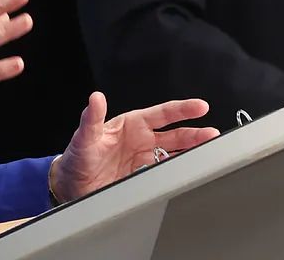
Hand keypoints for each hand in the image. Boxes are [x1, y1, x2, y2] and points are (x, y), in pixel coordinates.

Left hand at [49, 92, 219, 201]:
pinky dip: (179, 173)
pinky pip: (166, 173)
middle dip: (195, 134)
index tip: (200, 107)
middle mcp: (141, 140)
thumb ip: (92, 118)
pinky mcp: (143, 178)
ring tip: (209, 153)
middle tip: (213, 135)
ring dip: (191, 153)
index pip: (162, 114)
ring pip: (175, 153)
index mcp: (131, 125)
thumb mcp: (84, 137)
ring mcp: (144, 160)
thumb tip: (96, 98)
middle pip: (175, 135)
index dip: (182, 109)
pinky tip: (189, 173)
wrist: (70, 186)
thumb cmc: (77, 158)